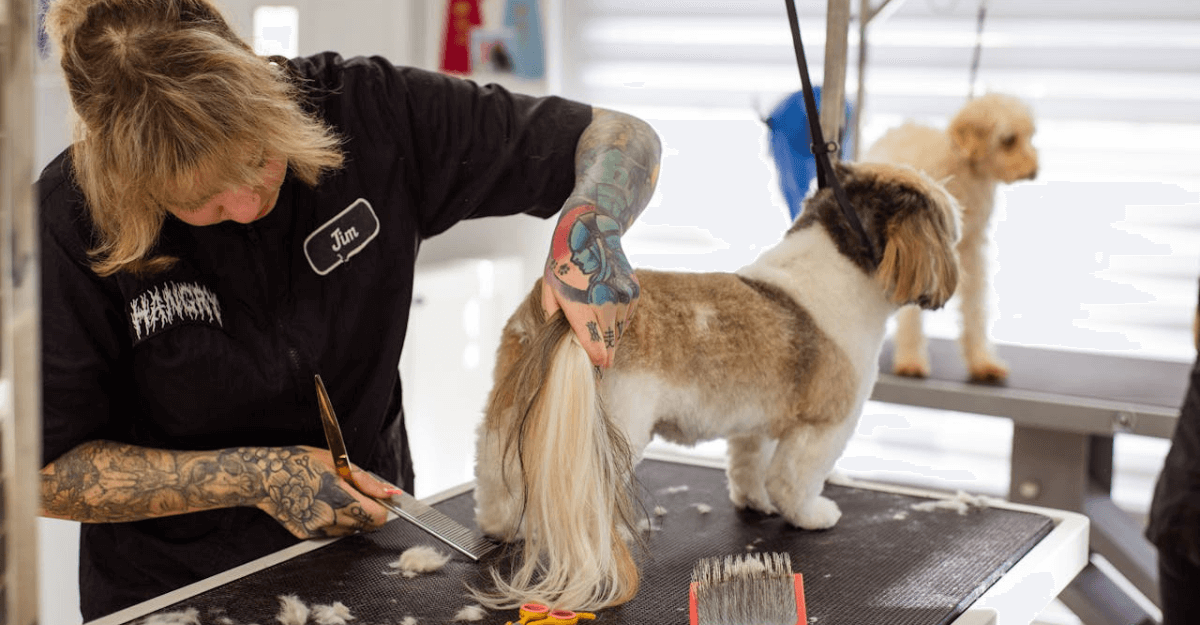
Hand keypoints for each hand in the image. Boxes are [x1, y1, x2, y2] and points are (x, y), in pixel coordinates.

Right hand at [248, 445, 393, 538]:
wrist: (264, 478)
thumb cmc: (299, 463)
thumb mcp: (338, 462)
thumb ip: (367, 482)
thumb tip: (391, 493)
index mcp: (338, 497)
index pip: (377, 517)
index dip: (381, 507)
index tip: (376, 498)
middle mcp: (328, 517)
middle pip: (366, 525)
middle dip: (367, 511)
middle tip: (352, 492)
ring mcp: (317, 529)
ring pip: (351, 530)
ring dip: (351, 516)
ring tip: (333, 496)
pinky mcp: (307, 535)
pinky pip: (333, 532)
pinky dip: (335, 520)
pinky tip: (320, 504)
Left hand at [542, 208, 638, 366]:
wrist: (591, 230)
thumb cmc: (565, 263)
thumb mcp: (550, 291)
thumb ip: (556, 320)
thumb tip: (565, 343)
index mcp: (581, 305)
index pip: (593, 345)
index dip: (595, 361)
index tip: (596, 370)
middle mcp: (606, 302)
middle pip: (609, 343)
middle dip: (603, 354)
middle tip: (598, 363)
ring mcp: (624, 297)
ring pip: (619, 332)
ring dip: (609, 335)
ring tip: (596, 324)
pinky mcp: (634, 292)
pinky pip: (627, 318)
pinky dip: (618, 320)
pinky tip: (606, 308)